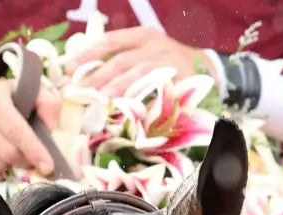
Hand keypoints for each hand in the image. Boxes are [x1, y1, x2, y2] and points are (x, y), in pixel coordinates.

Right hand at [0, 73, 60, 179]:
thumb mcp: (22, 89)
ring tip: (4, 155)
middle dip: (22, 160)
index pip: (17, 132)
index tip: (47, 167)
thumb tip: (53, 128)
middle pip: (8, 155)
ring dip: (6, 167)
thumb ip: (46, 102)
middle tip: (24, 157)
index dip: (34, 152)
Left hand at [66, 27, 215, 97]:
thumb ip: (125, 63)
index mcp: (145, 36)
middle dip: (95, 78)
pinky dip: (137, 102)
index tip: (69, 69)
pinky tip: (122, 111)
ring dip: (113, 91)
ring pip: (135, 76)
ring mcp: (169, 63)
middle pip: (119, 61)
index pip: (111, 41)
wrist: (214, 74)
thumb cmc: (174, 69)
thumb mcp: (150, 56)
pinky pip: (153, 93)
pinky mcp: (179, 82)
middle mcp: (156, 46)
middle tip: (76, 92)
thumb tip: (90, 80)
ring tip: (95, 102)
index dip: (88, 54)